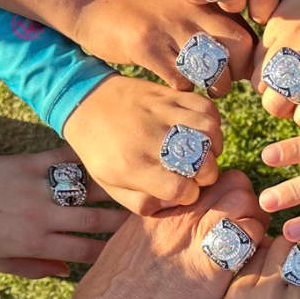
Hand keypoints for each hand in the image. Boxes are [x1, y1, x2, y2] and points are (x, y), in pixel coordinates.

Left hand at [0, 147, 127, 277]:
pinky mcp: (28, 163)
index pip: (85, 251)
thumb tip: (68, 271)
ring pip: (85, 190)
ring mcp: (36, 188)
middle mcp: (41, 218)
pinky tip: (106, 153)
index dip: (111, 251)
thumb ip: (35, 268)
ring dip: (114, 188)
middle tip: (153, 217)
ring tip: (139, 185)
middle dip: (125, 222)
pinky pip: (64, 158)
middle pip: (94, 221)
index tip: (133, 249)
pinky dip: (86, 156)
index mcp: (36, 244)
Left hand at [63, 74, 222, 213]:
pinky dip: (213, 122)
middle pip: (202, 163)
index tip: (183, 191)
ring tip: (204, 153)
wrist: (85, 102)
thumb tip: (176, 202)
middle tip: (197, 174)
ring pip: (209, 131)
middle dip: (207, 175)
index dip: (189, 194)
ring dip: (214, 147)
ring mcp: (160, 113)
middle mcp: (148, 138)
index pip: (181, 189)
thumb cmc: (100, 150)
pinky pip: (206, 107)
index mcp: (132, 166)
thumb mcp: (111, 186)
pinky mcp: (169, 95)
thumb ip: (143, 203)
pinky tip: (203, 133)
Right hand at [69, 169, 266, 298]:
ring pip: (245, 200)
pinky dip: (257, 243)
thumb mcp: (128, 243)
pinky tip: (247, 262)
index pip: (206, 179)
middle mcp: (181, 213)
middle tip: (245, 226)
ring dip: (255, 219)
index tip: (224, 213)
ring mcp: (197, 234)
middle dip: (245, 199)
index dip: (223, 193)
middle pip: (231, 181)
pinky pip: (251, 234)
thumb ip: (154, 226)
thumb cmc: (113, 292)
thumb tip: (168, 222)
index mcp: (161, 206)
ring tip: (248, 243)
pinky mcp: (213, 264)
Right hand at [73, 0, 254, 95]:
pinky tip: (176, 86)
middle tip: (222, 84)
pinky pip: (179, 77)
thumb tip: (242, 49)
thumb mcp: (179, 3)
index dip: (247, 59)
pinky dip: (183, 88)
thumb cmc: (140, 8)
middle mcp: (191, 8)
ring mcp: (168, 25)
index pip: (246, 32)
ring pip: (212, 64)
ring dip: (213, 85)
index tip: (236, 73)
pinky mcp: (145, 44)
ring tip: (205, 89)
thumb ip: (209, 19)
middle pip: (238, 44)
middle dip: (236, 72)